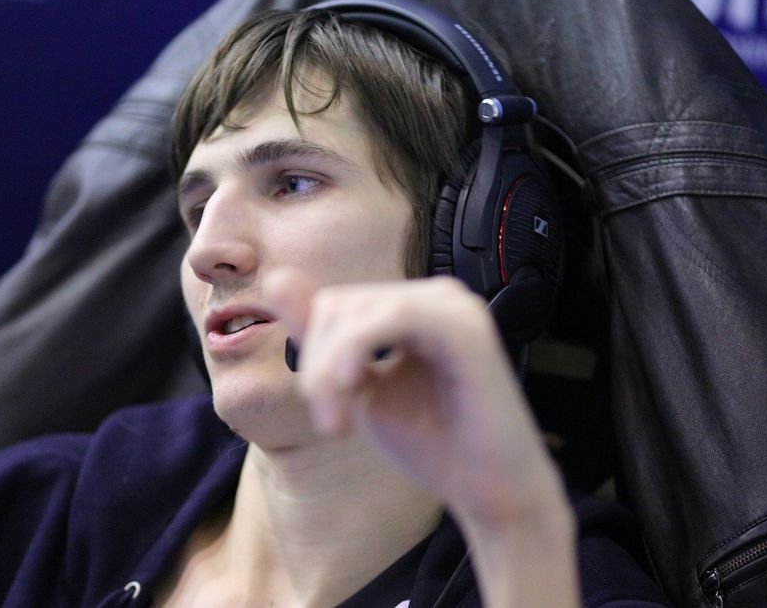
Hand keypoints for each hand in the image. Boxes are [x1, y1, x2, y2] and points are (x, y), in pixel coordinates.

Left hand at [264, 269, 563, 525]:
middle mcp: (437, 296)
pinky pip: (391, 316)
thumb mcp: (359, 386)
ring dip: (330, 370)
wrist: (489, 490)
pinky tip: (351, 389)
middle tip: (331, 424)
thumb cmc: (434, 443)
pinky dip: (354, 352)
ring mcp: (454, 306)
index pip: (336, 304)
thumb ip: (322, 338)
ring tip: (339, 423)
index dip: (314, 357)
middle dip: (318, 366)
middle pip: (339, 303)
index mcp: (415, 307)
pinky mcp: (466, 329)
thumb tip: (277, 276)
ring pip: (355, 310)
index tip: (326, 416)